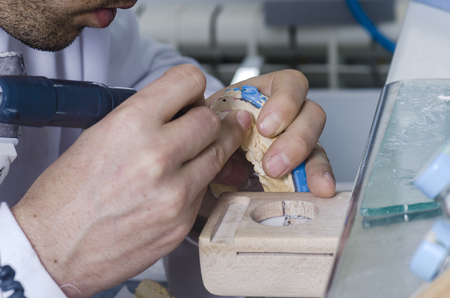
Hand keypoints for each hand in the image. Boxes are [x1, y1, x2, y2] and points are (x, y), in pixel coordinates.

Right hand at [11, 65, 251, 296]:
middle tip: (195, 123)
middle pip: (211, 119)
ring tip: (198, 148)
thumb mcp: (100, 135)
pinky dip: (197, 180)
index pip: (188, 80)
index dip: (192, 85)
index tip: (192, 93)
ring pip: (220, 153)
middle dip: (204, 118)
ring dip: (212, 146)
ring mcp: (175, 192)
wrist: (55, 249)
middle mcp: (157, 155)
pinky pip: (206, 187)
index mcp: (131, 124)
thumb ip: (146, 117)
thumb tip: (182, 108)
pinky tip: (177, 183)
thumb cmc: (67, 195)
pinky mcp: (183, 221)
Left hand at [208, 70, 335, 197]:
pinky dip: (318, 179)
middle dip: (295, 140)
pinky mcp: (298, 165)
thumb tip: (225, 152)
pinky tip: (319, 189)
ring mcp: (295, 140)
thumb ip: (215, 134)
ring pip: (316, 144)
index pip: (290, 84)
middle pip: (311, 114)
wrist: (202, 155)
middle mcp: (286, 115)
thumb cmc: (208, 133)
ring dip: (311, 164)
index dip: (284, 103)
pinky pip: (314, 170)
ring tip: (303, 184)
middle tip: (272, 165)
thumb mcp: (206, 127)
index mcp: (264, 94)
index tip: (265, 128)